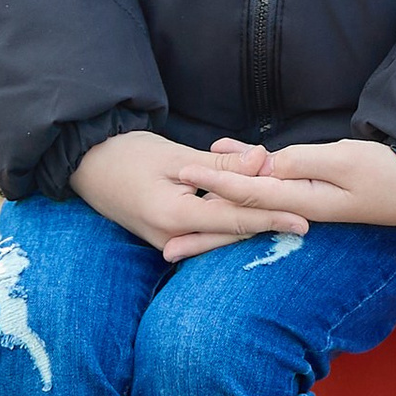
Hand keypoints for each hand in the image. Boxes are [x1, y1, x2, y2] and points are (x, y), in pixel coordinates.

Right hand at [72, 130, 297, 262]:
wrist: (86, 164)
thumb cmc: (127, 154)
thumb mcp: (177, 155)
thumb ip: (222, 164)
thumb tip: (264, 161)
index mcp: (174, 216)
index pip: (234, 220)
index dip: (272, 217)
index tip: (305, 220)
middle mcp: (171, 237)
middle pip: (231, 234)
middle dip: (269, 226)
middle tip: (309, 222)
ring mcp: (166, 242)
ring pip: (219, 237)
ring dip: (252, 229)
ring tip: (290, 223)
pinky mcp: (165, 237)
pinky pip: (204, 235)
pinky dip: (229, 227)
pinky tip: (253, 220)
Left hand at [201, 136, 395, 230]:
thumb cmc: (387, 173)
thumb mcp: (344, 162)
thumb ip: (301, 163)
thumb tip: (262, 167)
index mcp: (303, 203)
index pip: (249, 194)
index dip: (214, 184)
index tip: (182, 179)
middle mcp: (299, 212)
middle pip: (243, 222)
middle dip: (204, 234)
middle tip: (164, 250)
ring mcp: (306, 211)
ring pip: (253, 218)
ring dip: (218, 226)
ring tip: (183, 244)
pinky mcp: (313, 204)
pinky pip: (270, 207)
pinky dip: (246, 205)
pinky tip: (231, 204)